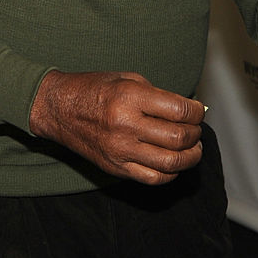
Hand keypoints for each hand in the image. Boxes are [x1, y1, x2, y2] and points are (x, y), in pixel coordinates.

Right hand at [29, 70, 204, 184]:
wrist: (59, 108)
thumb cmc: (95, 89)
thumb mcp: (129, 79)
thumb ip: (160, 96)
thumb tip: (190, 111)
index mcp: (130, 97)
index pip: (180, 111)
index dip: (197, 112)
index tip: (198, 110)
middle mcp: (125, 126)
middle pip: (178, 138)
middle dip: (196, 134)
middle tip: (196, 129)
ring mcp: (120, 150)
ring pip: (170, 163)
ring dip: (190, 157)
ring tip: (194, 149)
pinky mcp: (115, 168)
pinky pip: (153, 178)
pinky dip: (171, 173)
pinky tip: (175, 162)